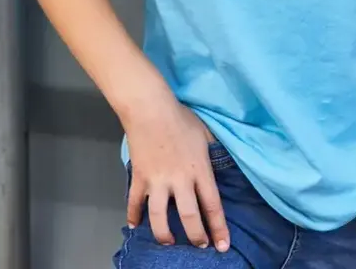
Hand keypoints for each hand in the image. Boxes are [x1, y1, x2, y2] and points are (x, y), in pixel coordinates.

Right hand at [123, 86, 229, 251]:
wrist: (150, 109)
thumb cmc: (181, 118)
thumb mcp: (205, 133)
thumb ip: (212, 151)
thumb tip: (221, 160)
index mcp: (199, 170)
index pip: (212, 205)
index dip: (219, 228)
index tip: (223, 246)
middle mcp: (180, 180)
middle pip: (189, 217)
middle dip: (196, 236)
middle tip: (200, 246)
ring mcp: (157, 181)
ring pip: (159, 218)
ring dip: (164, 234)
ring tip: (169, 242)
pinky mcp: (139, 178)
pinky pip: (134, 202)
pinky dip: (133, 215)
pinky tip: (134, 225)